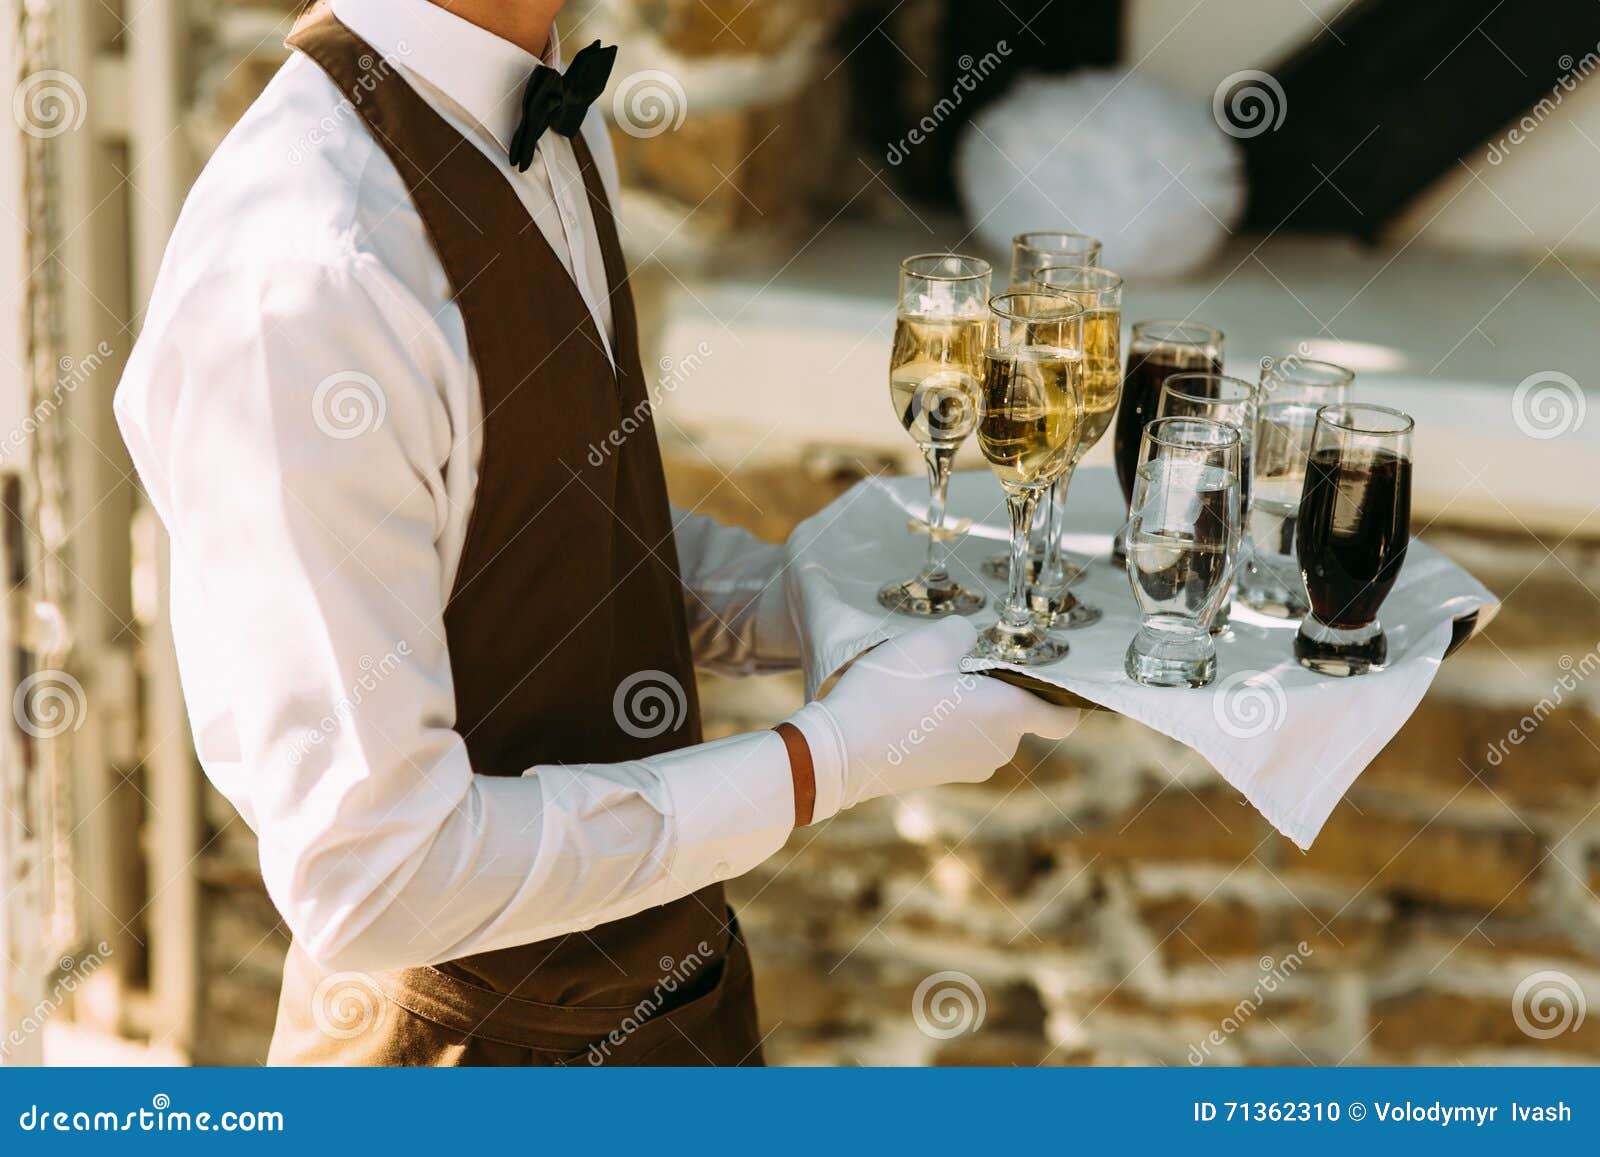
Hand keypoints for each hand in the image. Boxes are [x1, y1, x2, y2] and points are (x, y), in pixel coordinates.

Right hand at [793, 616, 1080, 818]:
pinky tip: (911, 702)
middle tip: (963, 657)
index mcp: (1007, 715)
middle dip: (997, 685)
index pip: (1063, 717)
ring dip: (968, 702)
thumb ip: (962, 632)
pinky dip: (946, 721)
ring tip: (929, 678)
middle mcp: (998, 748)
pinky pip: (958, 740)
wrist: (840, 754)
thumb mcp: (927, 643)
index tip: (1046, 671)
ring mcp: (969, 767)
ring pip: (985, 725)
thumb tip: (969, 637)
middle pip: (1017, 712)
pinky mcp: (941, 775)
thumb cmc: (889, 695)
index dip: (1063, 695)